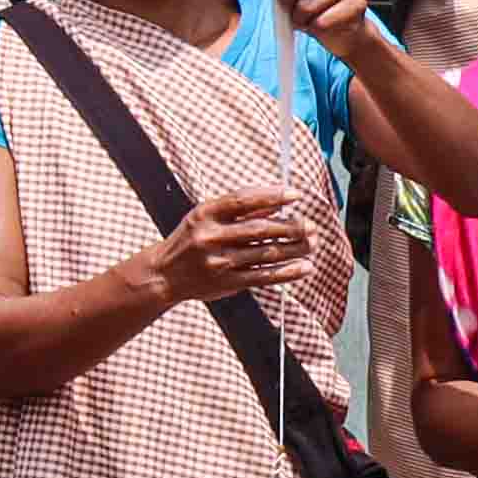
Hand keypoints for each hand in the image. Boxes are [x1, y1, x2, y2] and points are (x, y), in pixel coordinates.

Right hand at [135, 187, 314, 312]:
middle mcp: (211, 237)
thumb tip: (277, 201)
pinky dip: (287, 272)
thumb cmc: (190, 240)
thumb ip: (239, 210)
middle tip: (311, 225)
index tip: (295, 195)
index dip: (272, 196)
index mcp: (205, 214)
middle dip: (291, 226)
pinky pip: (263, 277)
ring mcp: (219, 262)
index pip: (243, 201)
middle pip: (260, 229)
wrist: (164, 274)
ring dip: (295, 249)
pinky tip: (304, 267)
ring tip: (313, 244)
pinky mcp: (227, 283)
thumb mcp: (206, 217)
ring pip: (266, 253)